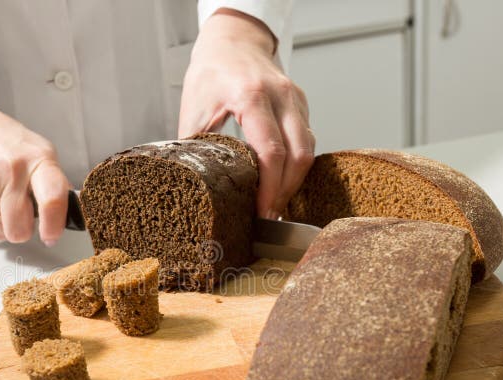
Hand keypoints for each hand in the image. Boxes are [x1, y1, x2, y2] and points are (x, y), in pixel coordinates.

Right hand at [0, 87, 69, 244]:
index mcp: (40, 159)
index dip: (53, 225)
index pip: (52, 199)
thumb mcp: (38, 151)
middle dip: (20, 230)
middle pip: (20, 228)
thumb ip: (53, 182)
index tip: (50, 237)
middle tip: (19, 217)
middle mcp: (15, 169)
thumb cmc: (4, 140)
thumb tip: (66, 213)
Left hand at [179, 9, 314, 218]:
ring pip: (308, 149)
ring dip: (294, 181)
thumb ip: (197, 148)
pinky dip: (297, 165)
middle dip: (286, 191)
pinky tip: (282, 182)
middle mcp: (281, 96)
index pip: (272, 152)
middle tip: (270, 216)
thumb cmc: (211, 72)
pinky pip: (307, 140)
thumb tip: (194, 186)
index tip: (261, 212)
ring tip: (276, 205)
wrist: (232, 40)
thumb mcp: (195, 109)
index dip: (270, 188)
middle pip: (299, 155)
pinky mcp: (301, 104)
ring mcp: (295, 99)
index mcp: (251, 96)